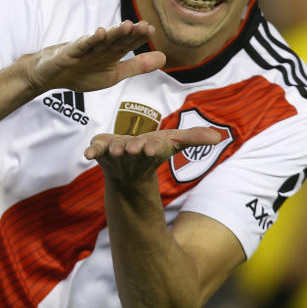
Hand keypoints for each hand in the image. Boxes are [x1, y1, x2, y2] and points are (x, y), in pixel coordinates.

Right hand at [23, 20, 165, 93]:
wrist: (50, 75)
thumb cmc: (82, 73)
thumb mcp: (114, 74)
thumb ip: (137, 66)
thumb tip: (164, 57)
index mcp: (112, 53)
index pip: (128, 44)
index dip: (139, 38)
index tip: (151, 30)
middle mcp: (100, 47)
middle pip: (117, 39)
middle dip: (130, 33)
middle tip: (144, 26)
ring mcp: (85, 49)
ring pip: (102, 40)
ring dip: (114, 33)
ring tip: (127, 25)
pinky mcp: (70, 52)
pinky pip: (82, 45)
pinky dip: (91, 40)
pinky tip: (100, 33)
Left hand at [85, 126, 227, 186]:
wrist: (127, 171)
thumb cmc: (153, 150)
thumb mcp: (174, 141)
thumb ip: (194, 137)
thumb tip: (220, 136)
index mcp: (150, 149)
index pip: (153, 149)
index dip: (153, 149)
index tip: (153, 149)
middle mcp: (132, 153)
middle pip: (133, 150)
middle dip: (133, 148)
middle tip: (134, 148)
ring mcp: (115, 154)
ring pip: (114, 151)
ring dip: (113, 150)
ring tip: (114, 149)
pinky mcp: (100, 152)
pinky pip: (94, 152)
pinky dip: (91, 152)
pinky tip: (87, 154)